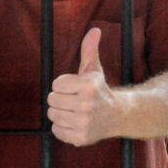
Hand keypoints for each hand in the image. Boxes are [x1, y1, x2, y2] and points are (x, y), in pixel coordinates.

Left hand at [47, 28, 119, 146]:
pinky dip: (62, 127)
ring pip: (52, 115)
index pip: (56, 84)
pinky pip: (56, 130)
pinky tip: (74, 122)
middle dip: (60, 99)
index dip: (63, 85)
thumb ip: (89, 49)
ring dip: (60, 112)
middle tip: (73, 100)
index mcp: (89, 86)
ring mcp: (84, 123)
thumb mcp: (94, 69)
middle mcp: (87, 105)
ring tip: (73, 111)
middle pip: (51, 100)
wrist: (116, 116)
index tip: (75, 87)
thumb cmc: (99, 89)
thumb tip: (94, 29)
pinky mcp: (80, 138)